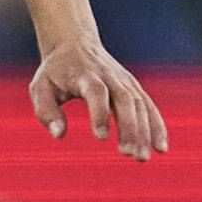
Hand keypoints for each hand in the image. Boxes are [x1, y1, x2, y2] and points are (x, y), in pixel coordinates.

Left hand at [30, 35, 169, 161]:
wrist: (75, 43)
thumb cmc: (55, 71)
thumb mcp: (40, 87)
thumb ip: (46, 111)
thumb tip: (58, 135)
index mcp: (85, 75)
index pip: (97, 92)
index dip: (100, 113)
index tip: (100, 138)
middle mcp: (109, 77)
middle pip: (124, 100)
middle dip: (129, 127)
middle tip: (128, 154)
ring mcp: (125, 81)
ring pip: (140, 105)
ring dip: (144, 132)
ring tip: (141, 158)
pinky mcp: (133, 87)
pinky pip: (149, 106)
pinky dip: (157, 126)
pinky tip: (161, 148)